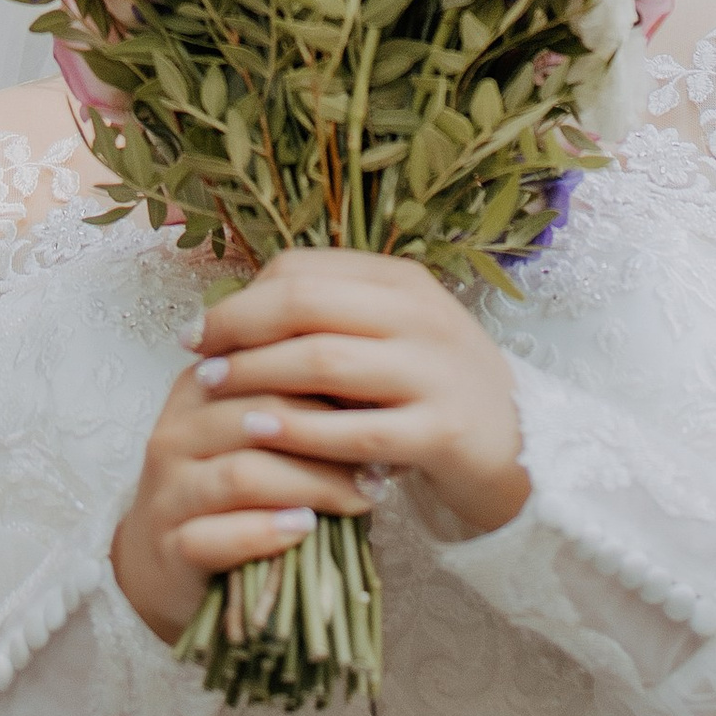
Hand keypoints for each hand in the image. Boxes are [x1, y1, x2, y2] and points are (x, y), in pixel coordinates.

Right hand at [111, 323, 379, 645]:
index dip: (326, 381)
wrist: (166, 561)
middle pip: (258, 417)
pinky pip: (216, 536)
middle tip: (383, 462)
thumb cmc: (234, 488)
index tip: (381, 403)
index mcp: (199, 388)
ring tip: (362, 497)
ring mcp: (167, 492)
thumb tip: (379, 389)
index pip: (263, 364)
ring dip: (312, 485)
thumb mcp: (260, 436)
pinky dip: (266, 532)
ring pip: (242, 475)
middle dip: (330, 439)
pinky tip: (306, 529)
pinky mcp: (168, 547)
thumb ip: (300, 406)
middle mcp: (176, 433)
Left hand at [188, 250, 528, 545]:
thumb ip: (331, 316)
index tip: (200, 330)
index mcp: (403, 282)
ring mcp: (436, 372)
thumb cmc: (430, 387)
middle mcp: (422, 316)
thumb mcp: (391, 335)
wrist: (517, 445)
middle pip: (307, 304)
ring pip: (325, 362)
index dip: (241, 298)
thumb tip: (234, 312)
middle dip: (239, 329)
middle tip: (198, 358)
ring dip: (259, 375)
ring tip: (215, 391)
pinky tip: (262, 434)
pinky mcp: (443, 432)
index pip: (305, 270)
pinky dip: (302, 432)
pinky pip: (357, 430)